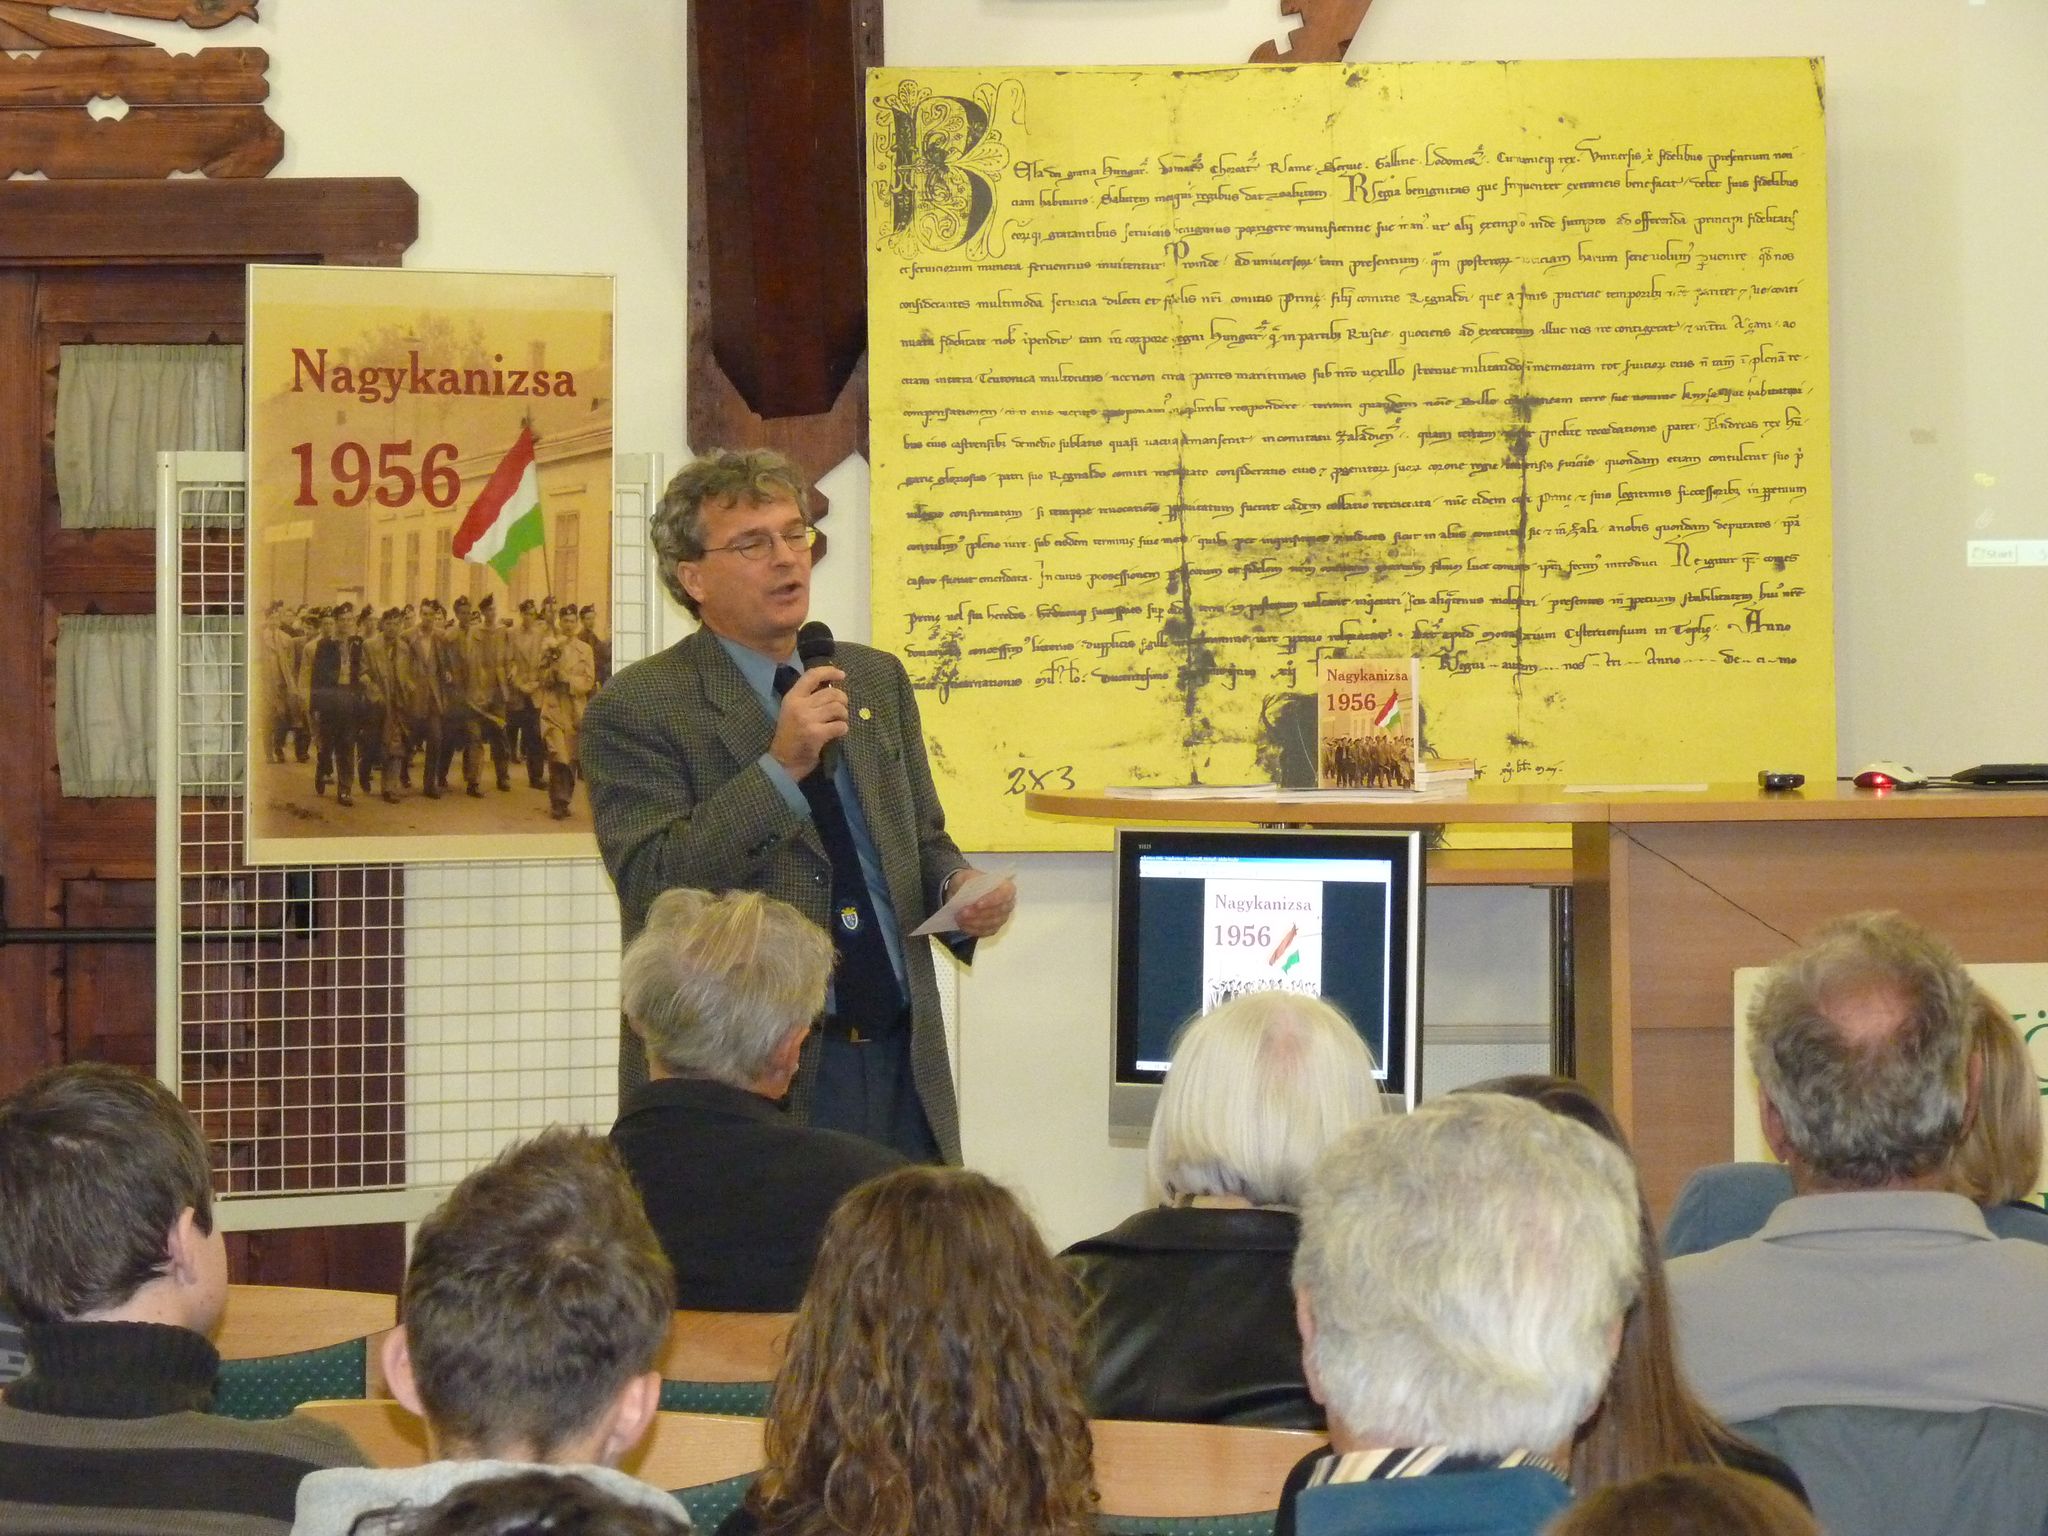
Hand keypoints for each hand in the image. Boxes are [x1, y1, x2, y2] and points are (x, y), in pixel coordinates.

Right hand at [770, 665, 848, 779]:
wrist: (783, 761)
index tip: (842, 675)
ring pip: (838, 708)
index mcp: (792, 697)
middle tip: (841, 709)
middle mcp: (799, 705)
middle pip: (831, 693)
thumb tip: (833, 687)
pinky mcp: (816, 734)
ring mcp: (807, 719)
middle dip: (842, 700)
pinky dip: (843, 729)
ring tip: (839, 721)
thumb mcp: (793, 711)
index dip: (829, 671)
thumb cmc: (791, 735)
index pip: (812, 676)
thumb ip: (808, 698)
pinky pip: (840, 726)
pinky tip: (838, 732)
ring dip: (843, 715)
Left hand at [950, 871, 1015, 937]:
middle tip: (963, 912)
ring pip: (991, 923)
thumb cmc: (969, 882)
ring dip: (974, 922)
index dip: (992, 900)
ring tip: (960, 918)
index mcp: (1006, 887)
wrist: (964, 892)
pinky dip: (973, 929)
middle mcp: (1008, 904)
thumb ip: (968, 882)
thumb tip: (969, 893)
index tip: (977, 904)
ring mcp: (1002, 917)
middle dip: (979, 913)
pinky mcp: (994, 928)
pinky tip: (962, 924)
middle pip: (998, 911)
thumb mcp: (966, 877)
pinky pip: (986, 932)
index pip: (1004, 894)